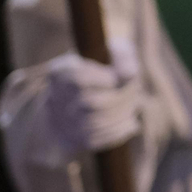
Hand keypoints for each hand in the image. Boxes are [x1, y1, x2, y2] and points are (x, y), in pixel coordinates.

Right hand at [43, 41, 140, 155]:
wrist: (85, 95)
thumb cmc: (106, 66)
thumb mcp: (114, 51)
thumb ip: (123, 57)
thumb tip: (129, 74)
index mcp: (60, 71)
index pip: (79, 78)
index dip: (105, 79)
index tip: (123, 77)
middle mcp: (55, 96)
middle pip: (90, 103)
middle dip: (120, 98)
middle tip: (136, 90)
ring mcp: (61, 120)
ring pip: (95, 123)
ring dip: (122, 115)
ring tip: (134, 106)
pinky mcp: (71, 139)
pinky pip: (96, 140)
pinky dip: (118, 131)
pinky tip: (131, 123)